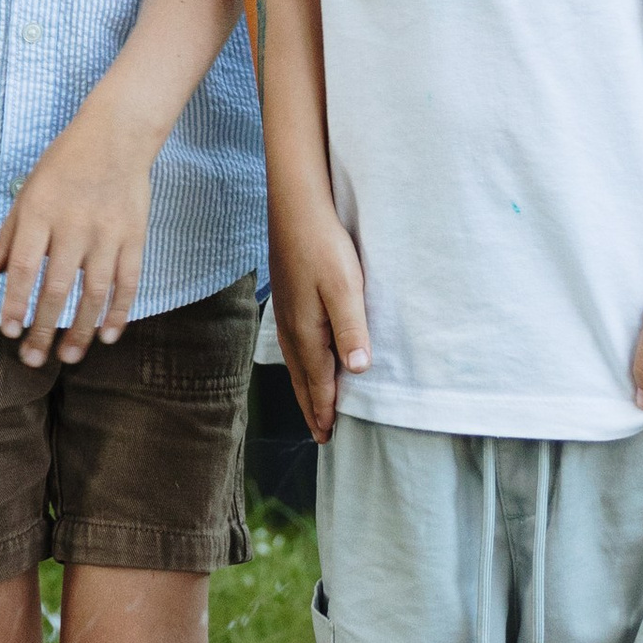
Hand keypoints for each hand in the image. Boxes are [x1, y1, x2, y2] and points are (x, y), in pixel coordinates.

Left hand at [0, 106, 153, 366]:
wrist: (117, 136)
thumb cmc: (65, 164)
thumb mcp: (28, 191)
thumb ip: (10, 234)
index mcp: (41, 212)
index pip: (25, 267)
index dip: (15, 303)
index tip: (9, 332)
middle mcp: (74, 225)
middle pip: (57, 288)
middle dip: (44, 328)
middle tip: (33, 360)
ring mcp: (107, 233)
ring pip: (94, 293)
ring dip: (81, 330)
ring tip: (69, 356)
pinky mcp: (134, 236)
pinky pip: (128, 282)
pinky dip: (120, 312)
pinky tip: (109, 335)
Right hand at [270, 198, 370, 440]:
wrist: (296, 207)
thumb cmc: (323, 245)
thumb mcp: (344, 287)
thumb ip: (351, 329)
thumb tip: (356, 370)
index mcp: (307, 332)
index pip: (317, 382)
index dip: (324, 409)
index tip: (328, 436)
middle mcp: (291, 328)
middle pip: (302, 378)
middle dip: (312, 406)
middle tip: (320, 435)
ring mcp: (286, 312)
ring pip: (295, 362)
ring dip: (305, 387)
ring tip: (313, 405)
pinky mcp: (287, 297)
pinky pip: (293, 344)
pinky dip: (300, 364)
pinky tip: (304, 358)